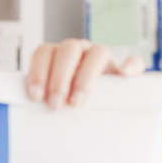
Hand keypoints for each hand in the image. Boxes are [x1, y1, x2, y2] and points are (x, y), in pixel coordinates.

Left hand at [24, 38, 145, 109]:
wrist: (95, 112)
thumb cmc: (63, 104)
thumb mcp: (50, 99)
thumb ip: (41, 99)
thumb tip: (27, 111)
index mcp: (56, 55)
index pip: (44, 52)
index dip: (38, 72)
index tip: (35, 96)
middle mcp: (79, 52)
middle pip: (68, 50)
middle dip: (59, 78)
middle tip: (55, 104)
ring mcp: (102, 59)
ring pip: (98, 52)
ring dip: (86, 77)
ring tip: (77, 102)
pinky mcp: (124, 70)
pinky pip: (134, 63)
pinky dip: (131, 67)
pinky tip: (124, 77)